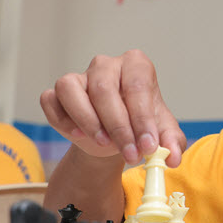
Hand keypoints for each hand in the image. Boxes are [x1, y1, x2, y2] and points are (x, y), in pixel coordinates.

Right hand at [39, 50, 186, 166]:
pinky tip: (77, 134)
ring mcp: (79, 76)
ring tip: (104, 143)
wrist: (115, 136)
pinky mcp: (57, 92)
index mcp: (136, 65)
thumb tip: (171, 158)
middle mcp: (106, 65)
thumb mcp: (161, 134)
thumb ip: (171, 143)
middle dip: (118, 127)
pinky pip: (51, 100)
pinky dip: (61, 120)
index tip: (148, 146)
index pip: (137, 86)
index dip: (142, 118)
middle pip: (104, 89)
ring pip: (71, 89)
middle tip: (130, 154)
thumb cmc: (139, 126)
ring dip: (88, 121)